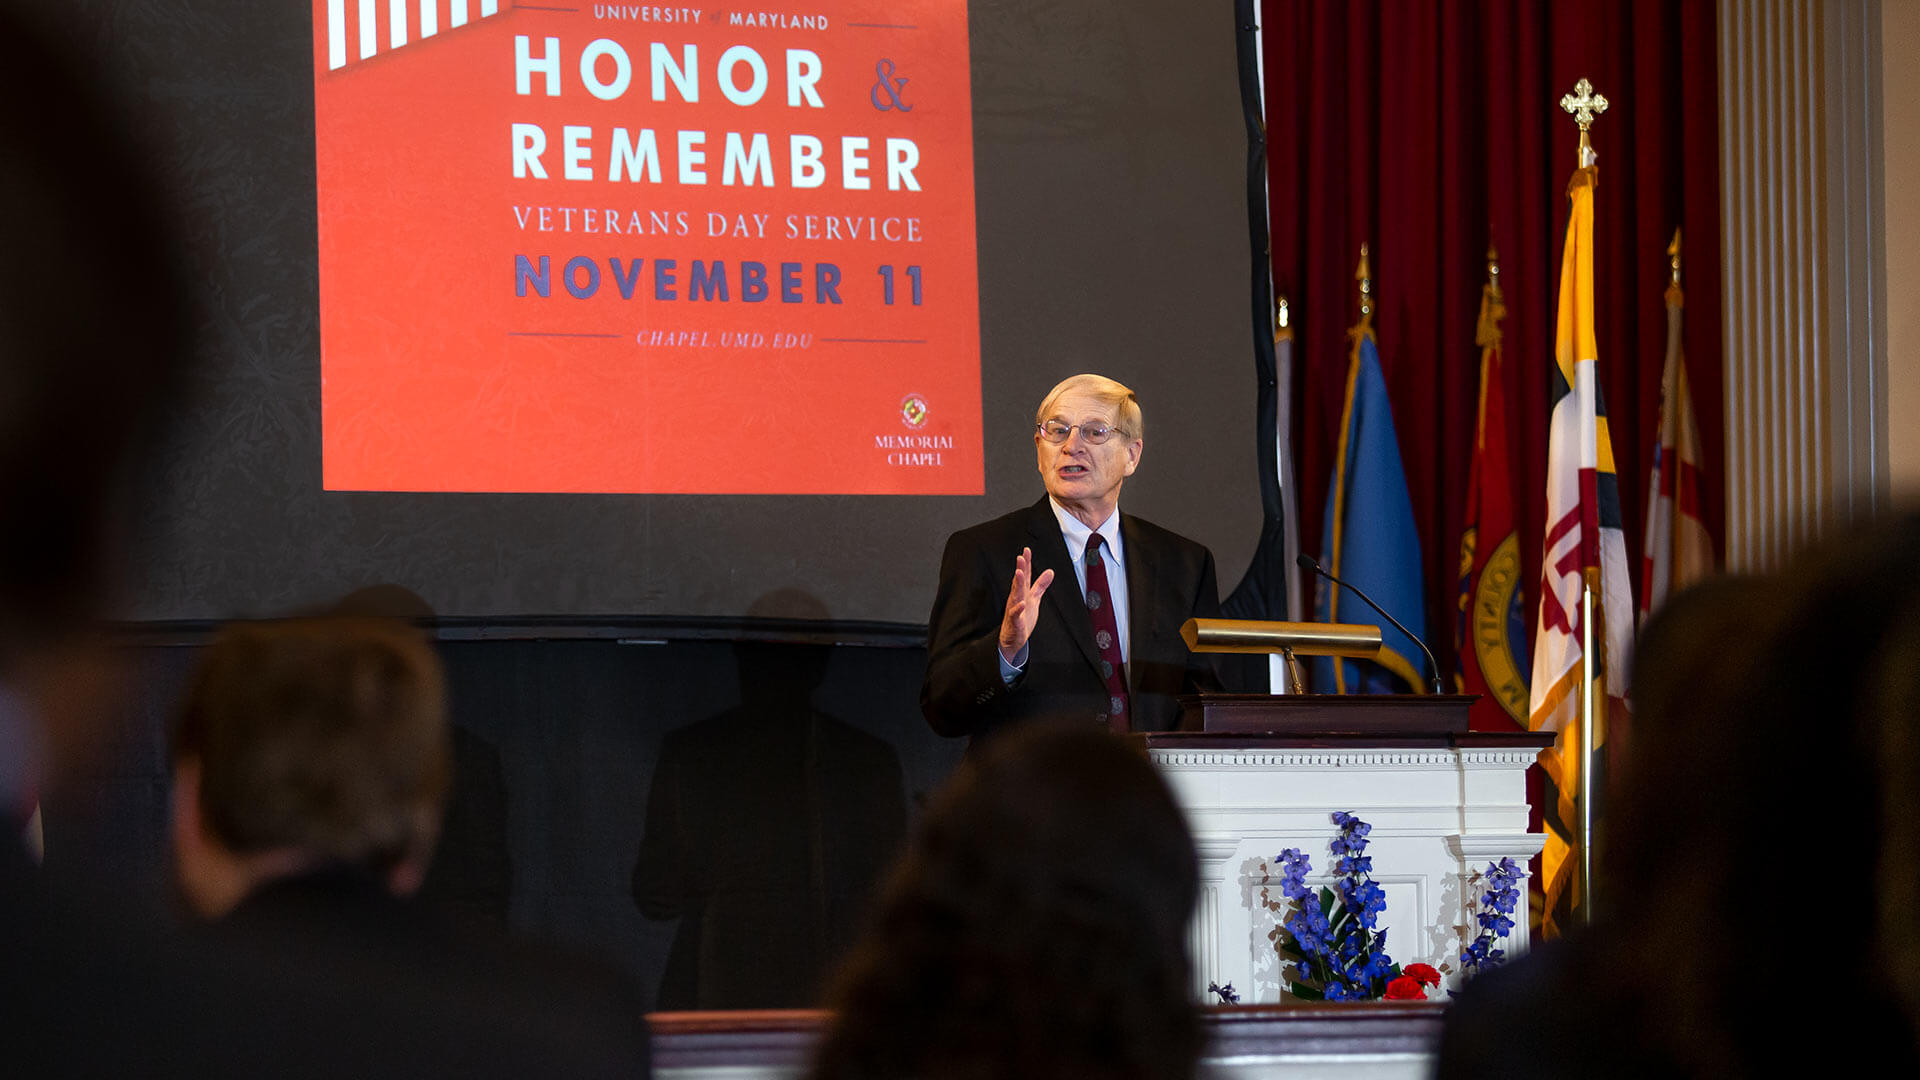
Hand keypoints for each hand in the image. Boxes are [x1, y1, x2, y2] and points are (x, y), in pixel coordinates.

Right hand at [998, 547, 1054, 662]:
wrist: (1013, 639)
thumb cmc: (1022, 618)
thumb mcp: (1034, 599)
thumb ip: (1040, 585)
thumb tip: (1050, 571)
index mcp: (1022, 593)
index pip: (1024, 576)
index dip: (1026, 564)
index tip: (1026, 550)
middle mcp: (1016, 599)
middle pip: (1018, 582)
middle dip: (1020, 569)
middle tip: (1021, 557)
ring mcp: (1014, 610)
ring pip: (1015, 595)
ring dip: (1017, 585)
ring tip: (1018, 573)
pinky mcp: (1015, 622)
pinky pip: (1015, 615)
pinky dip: (1018, 609)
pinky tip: (1022, 603)